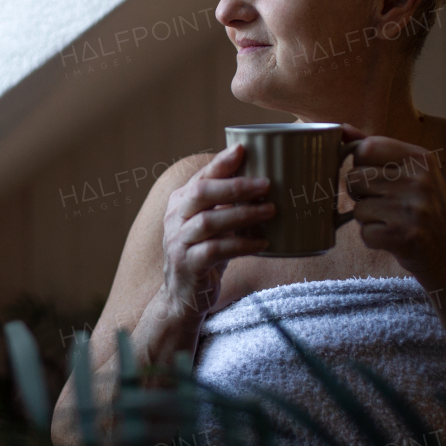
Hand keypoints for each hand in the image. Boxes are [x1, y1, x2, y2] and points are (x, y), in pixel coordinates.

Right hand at [160, 145, 274, 318]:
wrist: (183, 297)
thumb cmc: (205, 254)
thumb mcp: (212, 226)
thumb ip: (226, 205)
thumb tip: (265, 182)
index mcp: (180, 202)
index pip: (201, 176)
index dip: (221, 162)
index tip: (243, 148)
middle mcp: (175, 218)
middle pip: (201, 193)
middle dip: (235, 185)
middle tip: (266, 183)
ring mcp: (179, 242)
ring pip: (209, 221)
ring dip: (243, 214)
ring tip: (271, 211)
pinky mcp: (189, 265)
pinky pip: (216, 250)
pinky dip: (242, 244)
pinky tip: (262, 242)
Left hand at [340, 124, 445, 273]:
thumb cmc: (424, 209)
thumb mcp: (411, 172)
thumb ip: (376, 150)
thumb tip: (342, 129)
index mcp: (420, 158)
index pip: (365, 147)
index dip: (361, 165)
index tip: (377, 178)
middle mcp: (419, 180)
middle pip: (354, 177)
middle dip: (361, 195)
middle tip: (386, 204)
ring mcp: (413, 209)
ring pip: (357, 208)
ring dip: (368, 219)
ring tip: (392, 221)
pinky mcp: (404, 236)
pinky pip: (365, 233)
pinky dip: (374, 240)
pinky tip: (394, 239)